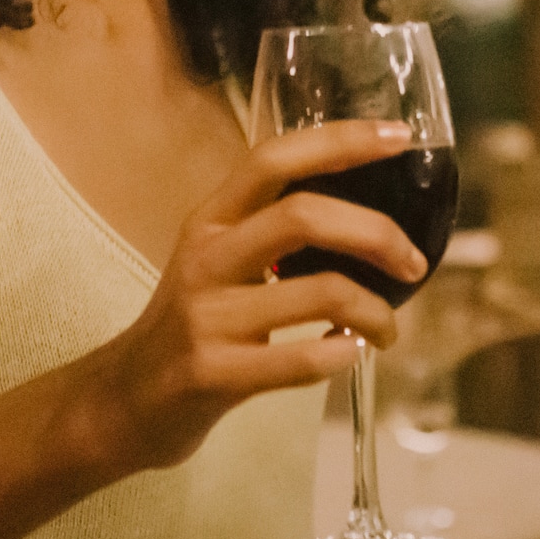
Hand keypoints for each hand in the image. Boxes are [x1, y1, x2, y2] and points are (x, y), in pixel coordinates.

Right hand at [91, 120, 424, 475]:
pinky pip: (303, 359)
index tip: (399, 136)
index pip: (275, 158)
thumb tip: (369, 219)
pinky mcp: (214, 372)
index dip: (340, 140)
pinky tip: (350, 353)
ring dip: (375, 312)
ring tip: (387, 330)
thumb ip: (271, 233)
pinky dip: (343, 354)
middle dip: (377, 234)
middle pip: (304, 216)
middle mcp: (207, 257)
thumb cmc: (191, 326)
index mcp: (212, 219)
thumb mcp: (218, 262)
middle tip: (414, 264)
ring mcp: (207, 316)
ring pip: (321, 292)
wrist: (125, 402)